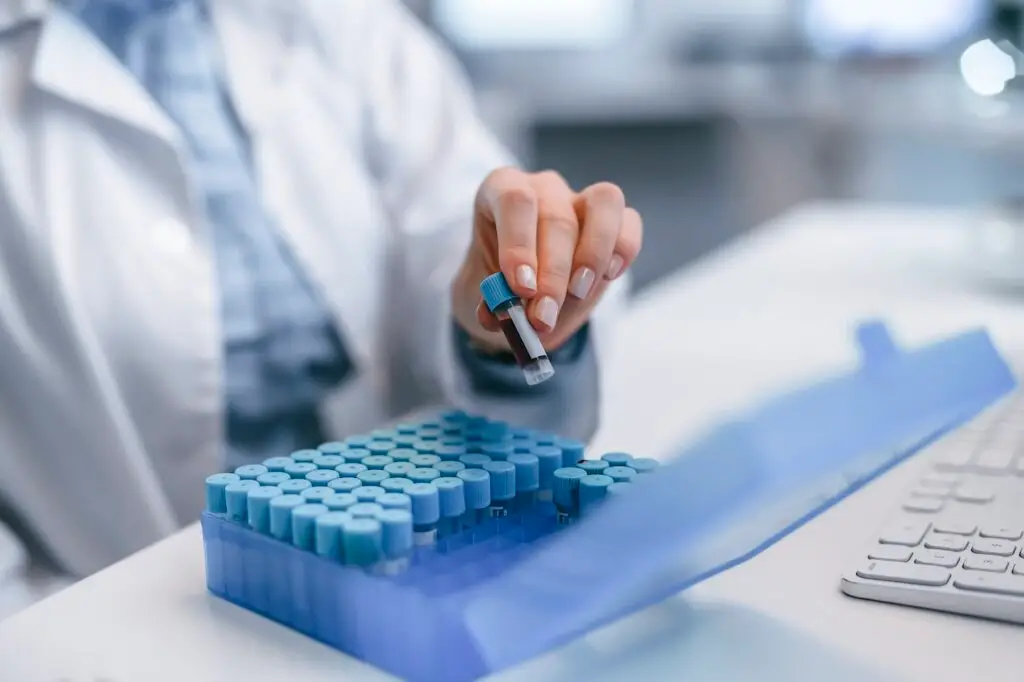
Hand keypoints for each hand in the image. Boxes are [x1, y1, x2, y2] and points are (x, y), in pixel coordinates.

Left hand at [452, 168, 642, 351]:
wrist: (524, 295)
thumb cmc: (501, 283)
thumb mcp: (483, 295)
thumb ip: (491, 300)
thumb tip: (498, 313)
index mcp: (499, 191)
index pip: (514, 201)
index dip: (519, 244)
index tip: (521, 288)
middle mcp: (543, 187)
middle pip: (556, 217)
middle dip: (552, 274)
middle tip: (544, 316)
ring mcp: (581, 198)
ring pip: (603, 203)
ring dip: (593, 254)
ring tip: (578, 293)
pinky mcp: (615, 218)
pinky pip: (629, 222)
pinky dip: (624, 250)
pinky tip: (608, 277)